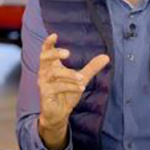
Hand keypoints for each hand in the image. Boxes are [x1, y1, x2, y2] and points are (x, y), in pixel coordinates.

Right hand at [37, 33, 108, 149]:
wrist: (58, 114)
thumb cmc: (66, 94)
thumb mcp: (81, 78)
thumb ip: (91, 68)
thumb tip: (106, 56)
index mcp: (51, 66)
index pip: (46, 51)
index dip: (48, 43)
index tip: (54, 35)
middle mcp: (44, 72)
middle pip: (44, 57)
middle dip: (55, 53)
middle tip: (68, 53)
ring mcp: (44, 83)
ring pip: (54, 73)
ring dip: (69, 74)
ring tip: (82, 78)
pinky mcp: (45, 94)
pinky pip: (57, 87)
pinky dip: (70, 87)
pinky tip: (80, 87)